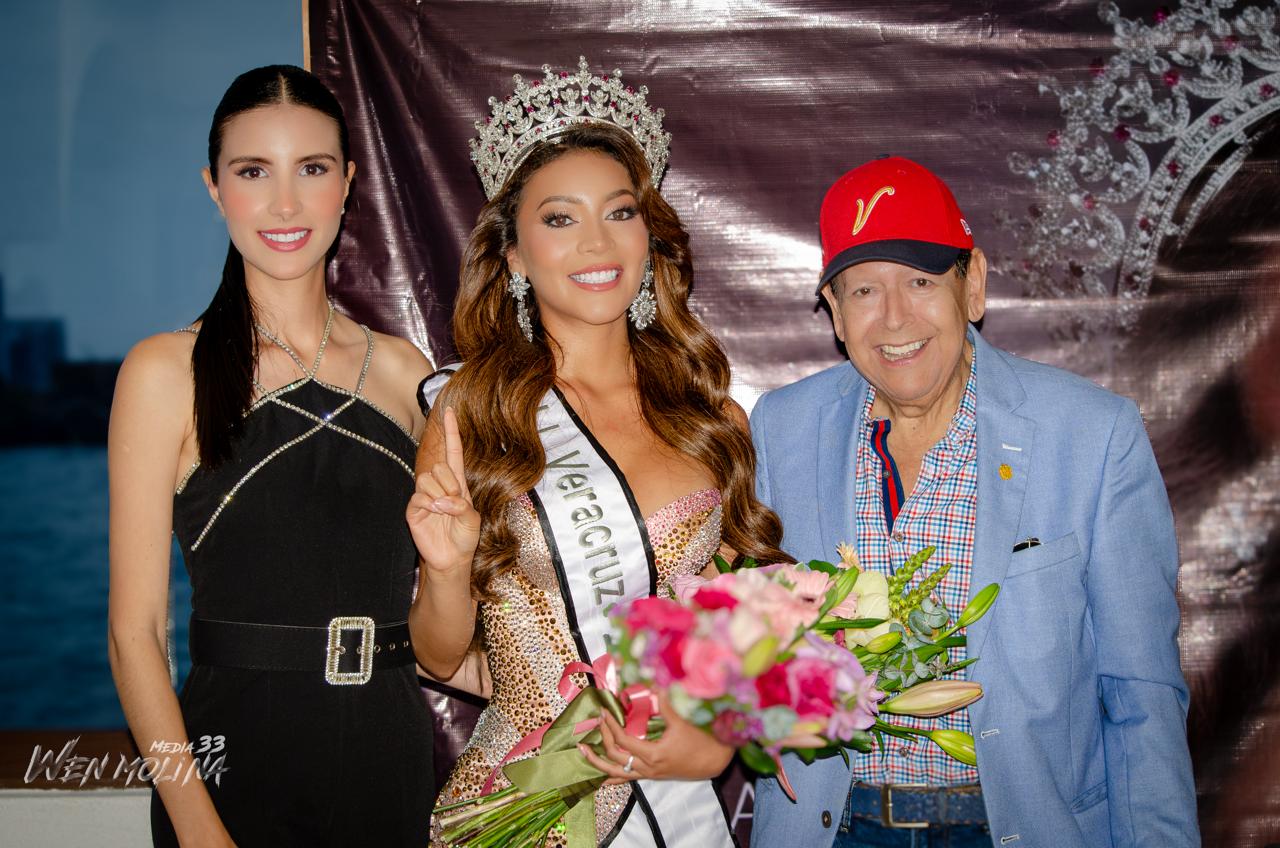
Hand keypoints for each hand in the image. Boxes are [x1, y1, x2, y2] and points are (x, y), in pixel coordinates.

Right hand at [406, 407, 480, 573]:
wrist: (452, 558)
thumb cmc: (464, 537)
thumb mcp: (472, 520)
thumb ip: (462, 506)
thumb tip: (442, 500)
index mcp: (457, 483)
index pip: (452, 452)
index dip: (451, 431)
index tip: (449, 410)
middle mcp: (439, 485)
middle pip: (439, 466)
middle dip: (450, 484)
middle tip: (455, 503)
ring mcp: (425, 496)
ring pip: (427, 478)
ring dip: (441, 495)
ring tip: (444, 511)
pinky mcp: (414, 508)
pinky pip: (418, 496)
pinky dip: (430, 505)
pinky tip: (434, 514)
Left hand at [579, 694, 733, 783]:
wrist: (715, 762)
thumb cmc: (701, 741)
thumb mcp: (682, 721)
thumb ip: (666, 704)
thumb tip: (654, 685)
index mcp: (653, 754)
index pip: (623, 739)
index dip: (611, 724)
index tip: (604, 709)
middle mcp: (648, 768)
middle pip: (615, 755)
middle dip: (603, 737)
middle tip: (598, 720)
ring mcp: (649, 774)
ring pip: (616, 772)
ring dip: (597, 762)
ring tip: (582, 751)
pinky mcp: (652, 776)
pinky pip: (627, 779)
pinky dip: (612, 777)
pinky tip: (600, 777)